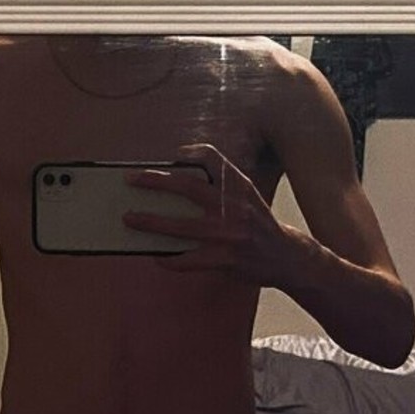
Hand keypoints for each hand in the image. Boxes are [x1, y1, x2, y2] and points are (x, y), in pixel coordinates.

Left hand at [122, 142, 294, 283]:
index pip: (212, 158)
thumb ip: (220, 186)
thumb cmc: (258, 225)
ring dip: (150, 222)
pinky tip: (156, 255)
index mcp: (239, 185)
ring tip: (129, 218)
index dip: (190, 154)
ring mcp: (228, 234)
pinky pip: (187, 259)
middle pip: (187, 187)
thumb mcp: (246, 196)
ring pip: (180, 226)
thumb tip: (175, 185)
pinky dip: (169, 259)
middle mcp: (233, 206)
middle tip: (130, 180)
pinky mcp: (224, 260)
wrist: (285, 257)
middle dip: (155, 182)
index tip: (173, 157)